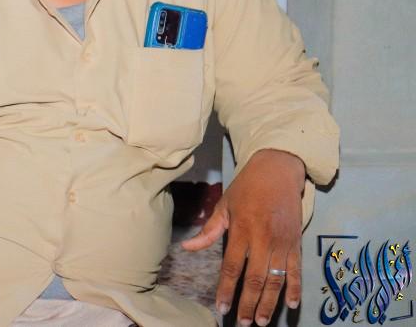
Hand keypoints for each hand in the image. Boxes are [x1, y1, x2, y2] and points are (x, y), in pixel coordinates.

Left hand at [181, 149, 305, 325]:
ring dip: (269, 302)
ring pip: (276, 279)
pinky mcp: (296, 243)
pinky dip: (294, 288)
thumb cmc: (246, 188)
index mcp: (242, 231)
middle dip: (248, 304)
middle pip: (255, 279)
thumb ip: (209, 230)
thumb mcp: (224, 205)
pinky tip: (292, 304)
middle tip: (244, 322)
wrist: (278, 171)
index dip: (226, 290)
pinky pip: (296, 270)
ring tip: (261, 321)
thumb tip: (187, 248)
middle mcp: (263, 240)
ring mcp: (282, 243)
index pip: (231, 267)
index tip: (221, 308)